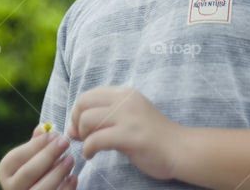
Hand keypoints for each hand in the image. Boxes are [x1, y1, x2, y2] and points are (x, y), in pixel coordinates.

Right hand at [0, 124, 76, 189]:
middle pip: (28, 172)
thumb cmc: (37, 168)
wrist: (42, 188)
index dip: (36, 145)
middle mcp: (10, 188)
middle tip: (65, 142)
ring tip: (70, 159)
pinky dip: (64, 189)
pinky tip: (73, 178)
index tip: (54, 135)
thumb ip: (36, 143)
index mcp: (5, 171)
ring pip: (41, 189)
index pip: (17, 157)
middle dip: (48, 156)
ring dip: (57, 172)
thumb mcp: (32, 155)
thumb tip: (44, 128)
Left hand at [66, 86, 181, 180]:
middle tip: (82, 137)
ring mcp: (128, 117)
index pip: (88, 94)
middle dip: (76, 122)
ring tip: (88, 147)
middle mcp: (125, 100)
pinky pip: (96, 140)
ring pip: (87, 120)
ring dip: (81, 136)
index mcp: (125, 93)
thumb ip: (102, 120)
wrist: (180, 148)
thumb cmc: (153, 137)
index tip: (81, 128)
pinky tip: (91, 155)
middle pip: (83, 103)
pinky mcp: (130, 135)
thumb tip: (69, 127)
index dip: (78, 111)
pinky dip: (87, 149)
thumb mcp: (127, 119)